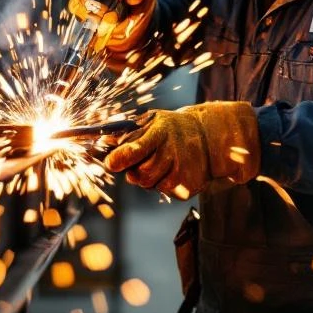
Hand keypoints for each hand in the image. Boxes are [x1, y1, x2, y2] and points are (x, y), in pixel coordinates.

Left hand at [104, 102, 260, 198]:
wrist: (209, 138)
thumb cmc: (173, 128)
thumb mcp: (152, 121)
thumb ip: (128, 133)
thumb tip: (103, 143)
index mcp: (160, 132)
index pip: (136, 149)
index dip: (120, 158)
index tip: (111, 163)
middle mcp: (172, 152)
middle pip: (139, 174)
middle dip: (133, 169)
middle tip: (142, 158)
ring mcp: (182, 171)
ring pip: (148, 185)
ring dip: (147, 176)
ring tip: (159, 162)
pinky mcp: (187, 187)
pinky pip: (162, 191)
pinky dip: (161, 183)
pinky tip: (171, 170)